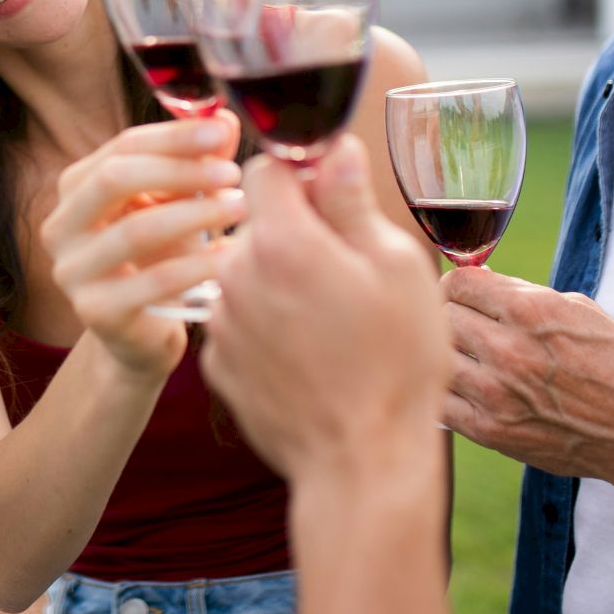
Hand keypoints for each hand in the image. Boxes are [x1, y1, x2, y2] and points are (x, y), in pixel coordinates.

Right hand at [41, 111, 244, 378]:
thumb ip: (197, 161)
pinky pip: (152, 282)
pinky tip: (229, 257)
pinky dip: (196, 266)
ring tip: (238, 208)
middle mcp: (60, 226)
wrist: (142, 336)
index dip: (173, 136)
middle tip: (232, 174)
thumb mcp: (178, 203)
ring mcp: (71, 271)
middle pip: (114, 179)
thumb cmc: (160, 259)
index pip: (122, 147)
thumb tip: (222, 119)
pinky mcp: (94, 312)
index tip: (220, 133)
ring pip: (134, 230)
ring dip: (195, 214)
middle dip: (179, 170)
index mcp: (75, 188)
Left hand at [200, 134, 445, 485]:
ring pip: (247, 272)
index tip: (333, 199)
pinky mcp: (217, 364)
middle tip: (347, 273)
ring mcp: (220, 323)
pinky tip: (308, 355)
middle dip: (294, 232)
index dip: (303, 175)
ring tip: (331, 322)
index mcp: (281, 240)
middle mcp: (235, 274)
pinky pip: (240, 320)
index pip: (265, 166)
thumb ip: (351, 201)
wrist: (362, 464)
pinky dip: (266, 326)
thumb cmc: (394, 364)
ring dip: (278, 280)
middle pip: (255, 222)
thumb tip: (334, 149)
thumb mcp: (396, 268)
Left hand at [441, 268, 613, 482]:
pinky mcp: (492, 432)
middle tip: (465, 327)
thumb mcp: (578, 309)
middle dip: (451, 317)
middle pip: (442, 317)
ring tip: (466, 357)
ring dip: (447, 354)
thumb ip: (521, 292)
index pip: (458, 284)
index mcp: (530, 311)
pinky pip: (441, 402)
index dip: (457, 286)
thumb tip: (477, 281)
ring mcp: (497, 394)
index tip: (463, 296)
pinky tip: (465, 389)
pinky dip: (447, 392)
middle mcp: (509, 350)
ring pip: (436, 357)